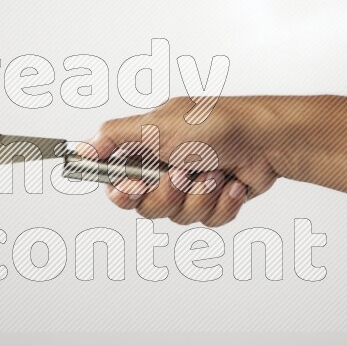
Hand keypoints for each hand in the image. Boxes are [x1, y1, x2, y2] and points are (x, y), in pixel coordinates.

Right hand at [85, 96, 280, 226]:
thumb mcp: (157, 124)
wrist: (266, 139)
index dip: (124, 192)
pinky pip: (208, 221)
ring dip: (200, 195)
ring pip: (179, 217)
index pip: (117, 183)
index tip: (133, 187)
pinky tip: (232, 182)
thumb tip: (80, 148)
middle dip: (170, 193)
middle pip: (147, 208)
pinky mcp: (215, 201)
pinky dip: (223, 203)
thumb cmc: (216, 124)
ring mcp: (191, 187)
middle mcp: (165, 169)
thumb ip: (115, 137)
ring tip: (215, 172)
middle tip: (184, 172)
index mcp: (146, 149)